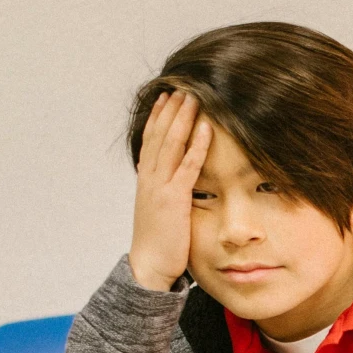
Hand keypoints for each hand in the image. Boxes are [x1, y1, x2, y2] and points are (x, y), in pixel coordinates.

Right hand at [129, 89, 211, 289]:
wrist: (148, 267)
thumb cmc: (159, 243)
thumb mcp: (159, 211)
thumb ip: (166, 192)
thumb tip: (175, 183)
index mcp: (146, 180)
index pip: (151, 140)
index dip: (158, 117)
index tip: (165, 97)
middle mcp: (150, 178)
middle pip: (159, 134)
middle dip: (171, 109)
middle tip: (181, 85)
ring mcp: (160, 187)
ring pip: (171, 143)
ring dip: (183, 118)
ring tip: (193, 96)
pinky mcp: (174, 199)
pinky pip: (188, 166)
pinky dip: (197, 144)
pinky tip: (206, 127)